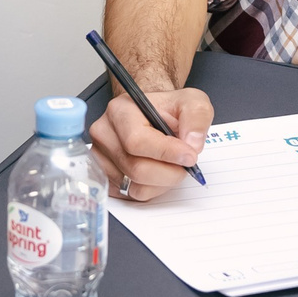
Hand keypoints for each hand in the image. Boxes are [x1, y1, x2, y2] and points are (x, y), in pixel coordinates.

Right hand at [88, 83, 212, 201]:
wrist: (152, 115)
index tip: (190, 156)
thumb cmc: (167, 109)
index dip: (167, 153)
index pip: (137, 141)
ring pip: (135, 186)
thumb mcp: (191, 102)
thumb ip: (196, 117)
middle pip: (136, 169)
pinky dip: (151, 189)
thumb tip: (192, 144)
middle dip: (169, 172)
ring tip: (171, 165)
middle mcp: (104, 133)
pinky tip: (158, 172)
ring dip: (162, 182)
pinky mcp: (104, 177)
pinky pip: (131, 195)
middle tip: (185, 164)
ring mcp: (100, 157)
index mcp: (120, 110)